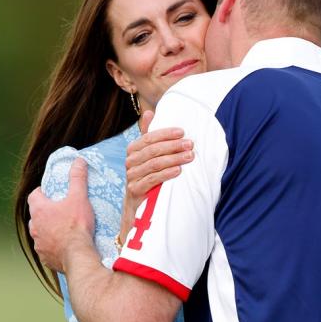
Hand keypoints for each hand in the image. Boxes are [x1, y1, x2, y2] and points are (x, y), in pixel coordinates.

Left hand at [28, 158, 94, 272]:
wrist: (77, 255)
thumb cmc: (76, 226)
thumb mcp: (79, 198)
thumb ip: (77, 178)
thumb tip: (78, 161)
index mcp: (40, 210)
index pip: (34, 196)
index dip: (41, 193)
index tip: (50, 193)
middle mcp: (35, 227)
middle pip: (36, 216)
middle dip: (45, 213)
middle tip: (59, 212)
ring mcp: (38, 244)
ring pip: (40, 234)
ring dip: (48, 232)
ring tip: (62, 231)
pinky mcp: (45, 257)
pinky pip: (46, 251)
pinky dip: (52, 248)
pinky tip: (63, 248)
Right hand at [119, 110, 193, 240]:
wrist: (137, 209)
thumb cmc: (147, 179)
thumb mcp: (148, 157)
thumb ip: (149, 137)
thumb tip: (149, 112)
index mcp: (133, 150)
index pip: (148, 137)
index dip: (165, 133)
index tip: (182, 132)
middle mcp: (130, 162)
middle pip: (152, 150)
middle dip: (173, 146)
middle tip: (190, 144)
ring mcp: (131, 177)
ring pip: (153, 164)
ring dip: (173, 159)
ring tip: (189, 157)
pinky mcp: (135, 191)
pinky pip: (151, 180)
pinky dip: (166, 174)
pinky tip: (178, 171)